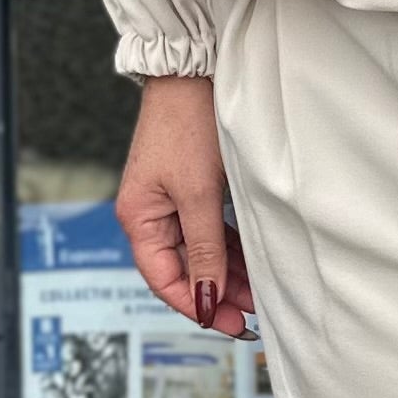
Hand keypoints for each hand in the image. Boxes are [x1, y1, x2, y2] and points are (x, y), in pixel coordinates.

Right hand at [114, 75, 256, 331]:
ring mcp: (171, 201)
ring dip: (226, 272)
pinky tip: (252, 262)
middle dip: (216, 292)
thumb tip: (207, 298)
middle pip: (183, 268)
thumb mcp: (199, 195)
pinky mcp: (191, 188)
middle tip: (251, 314)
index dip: (195, 304)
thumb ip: (205, 249)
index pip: (163, 279)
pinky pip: (208, 230)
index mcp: (139, 218)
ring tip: (258, 292)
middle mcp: (150, 214)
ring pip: (199, 251)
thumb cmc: (188, 125)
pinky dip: (228, 248)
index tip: (228, 323)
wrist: (194, 73)